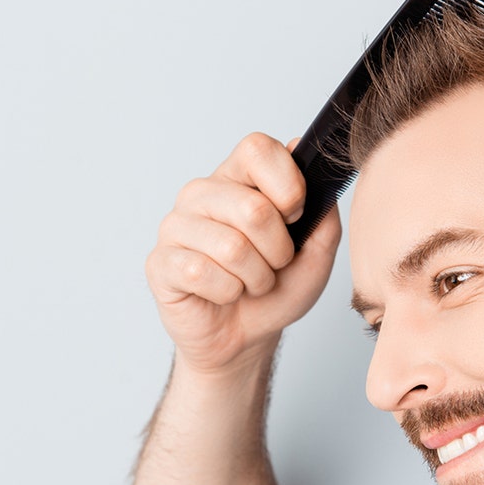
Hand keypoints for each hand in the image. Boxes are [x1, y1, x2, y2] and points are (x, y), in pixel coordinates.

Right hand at [146, 133, 341, 373]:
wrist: (245, 336)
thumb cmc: (277, 289)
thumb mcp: (316, 253)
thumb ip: (323, 213)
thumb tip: (314, 166)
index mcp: (239, 178)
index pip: (257, 148)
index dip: (287, 184)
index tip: (296, 215)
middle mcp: (202, 193)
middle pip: (253, 208)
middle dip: (278, 251)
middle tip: (273, 265)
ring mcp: (176, 226)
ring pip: (232, 247)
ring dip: (255, 278)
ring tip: (249, 283)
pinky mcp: (160, 262)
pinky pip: (202, 273)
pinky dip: (228, 293)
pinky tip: (223, 294)